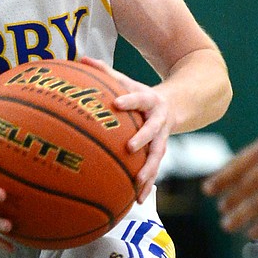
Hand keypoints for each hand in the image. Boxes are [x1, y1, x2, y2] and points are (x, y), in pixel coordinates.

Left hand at [80, 57, 170, 202]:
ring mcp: (162, 139)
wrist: (176, 105)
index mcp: (149, 101)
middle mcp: (158, 121)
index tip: (117, 103)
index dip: (129, 99)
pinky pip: (153, 170)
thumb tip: (81, 58)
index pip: (138, 98)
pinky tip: (138, 200)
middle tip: (129, 148)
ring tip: (137, 184)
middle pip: (153, 131)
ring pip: (157, 156)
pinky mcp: (159, 153)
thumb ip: (105, 71)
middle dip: (142, 139)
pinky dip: (147, 185)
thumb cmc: (140, 93)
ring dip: (148, 171)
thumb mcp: (127, 80)